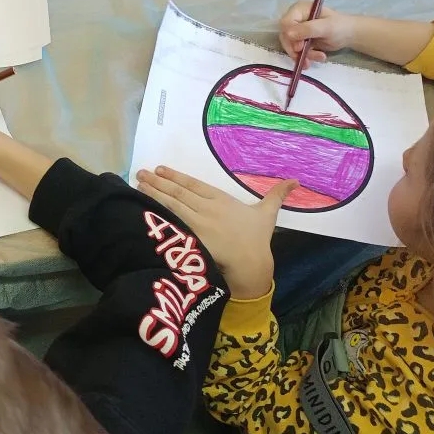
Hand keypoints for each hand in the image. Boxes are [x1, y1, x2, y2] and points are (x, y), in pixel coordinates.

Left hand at [135, 166, 294, 298]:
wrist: (251, 264)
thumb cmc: (257, 240)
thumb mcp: (267, 214)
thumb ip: (277, 195)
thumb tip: (295, 180)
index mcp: (221, 200)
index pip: (193, 185)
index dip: (176, 177)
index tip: (160, 169)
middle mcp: (207, 208)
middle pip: (178, 192)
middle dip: (158, 182)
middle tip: (141, 173)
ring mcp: (198, 222)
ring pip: (171, 204)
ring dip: (153, 193)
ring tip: (138, 184)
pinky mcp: (191, 237)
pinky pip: (171, 222)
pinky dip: (157, 213)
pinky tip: (144, 208)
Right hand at [278, 1, 355, 67]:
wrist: (349, 35)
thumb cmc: (340, 27)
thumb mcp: (326, 27)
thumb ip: (308, 29)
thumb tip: (287, 34)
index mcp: (299, 9)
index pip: (285, 23)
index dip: (290, 36)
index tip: (301, 47)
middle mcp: (295, 18)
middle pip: (285, 36)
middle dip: (296, 49)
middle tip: (307, 58)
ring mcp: (296, 29)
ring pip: (290, 45)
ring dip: (301, 55)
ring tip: (319, 58)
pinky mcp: (299, 39)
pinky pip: (295, 50)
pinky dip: (304, 57)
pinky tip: (315, 60)